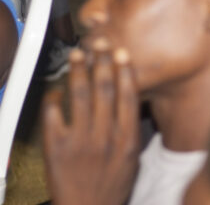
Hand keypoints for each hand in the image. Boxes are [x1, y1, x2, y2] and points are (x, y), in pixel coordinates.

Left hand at [42, 42, 140, 204]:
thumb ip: (130, 130)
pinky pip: (53, 116)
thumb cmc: (112, 187)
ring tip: (77, 54)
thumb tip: (128, 102)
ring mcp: (80, 142)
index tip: (121, 53)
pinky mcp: (57, 149)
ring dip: (79, 71)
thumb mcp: (133, 159)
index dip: (124, 71)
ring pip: (80, 96)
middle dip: (102, 62)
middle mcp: (105, 136)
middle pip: (104, 90)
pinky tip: (55, 89)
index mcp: (127, 139)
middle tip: (99, 44)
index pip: (127, 96)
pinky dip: (54, 99)